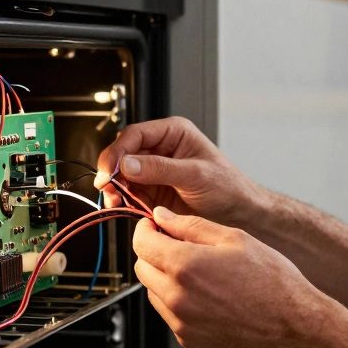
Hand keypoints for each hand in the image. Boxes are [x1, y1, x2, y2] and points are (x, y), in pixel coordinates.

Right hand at [95, 117, 266, 227]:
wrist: (240, 214)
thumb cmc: (228, 187)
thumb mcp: (195, 175)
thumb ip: (161, 169)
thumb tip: (128, 163)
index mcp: (174, 133)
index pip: (135, 135)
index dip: (118, 150)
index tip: (110, 169)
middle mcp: (162, 149)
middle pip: (124, 154)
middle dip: (113, 171)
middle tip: (107, 187)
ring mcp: (156, 171)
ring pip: (123, 175)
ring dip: (116, 188)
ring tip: (115, 200)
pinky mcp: (154, 192)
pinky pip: (131, 193)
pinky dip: (123, 200)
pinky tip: (124, 207)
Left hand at [132, 207, 332, 347]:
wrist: (292, 324)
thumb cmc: (272, 281)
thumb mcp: (234, 238)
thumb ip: (191, 226)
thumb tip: (163, 217)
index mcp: (185, 265)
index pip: (141, 242)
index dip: (146, 228)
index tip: (155, 225)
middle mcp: (177, 296)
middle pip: (141, 267)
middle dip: (153, 251)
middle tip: (178, 244)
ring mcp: (180, 321)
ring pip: (152, 291)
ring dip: (164, 276)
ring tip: (199, 271)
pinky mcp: (187, 338)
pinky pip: (168, 313)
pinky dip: (177, 300)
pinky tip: (206, 293)